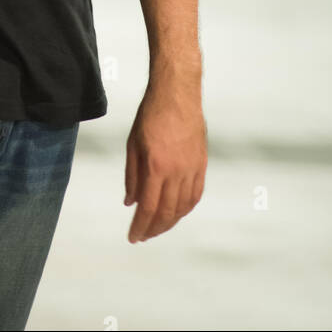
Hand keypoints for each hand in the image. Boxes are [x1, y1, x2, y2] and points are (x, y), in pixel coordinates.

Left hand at [124, 76, 206, 242]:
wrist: (177, 94)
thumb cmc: (150, 115)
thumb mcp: (132, 144)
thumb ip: (131, 176)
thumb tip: (130, 203)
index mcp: (156, 166)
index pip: (148, 207)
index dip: (140, 226)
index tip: (133, 237)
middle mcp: (176, 171)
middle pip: (167, 212)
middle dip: (154, 228)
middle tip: (143, 236)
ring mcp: (192, 168)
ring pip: (183, 207)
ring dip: (170, 222)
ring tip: (158, 227)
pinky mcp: (201, 163)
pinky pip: (195, 194)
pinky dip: (186, 208)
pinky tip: (177, 213)